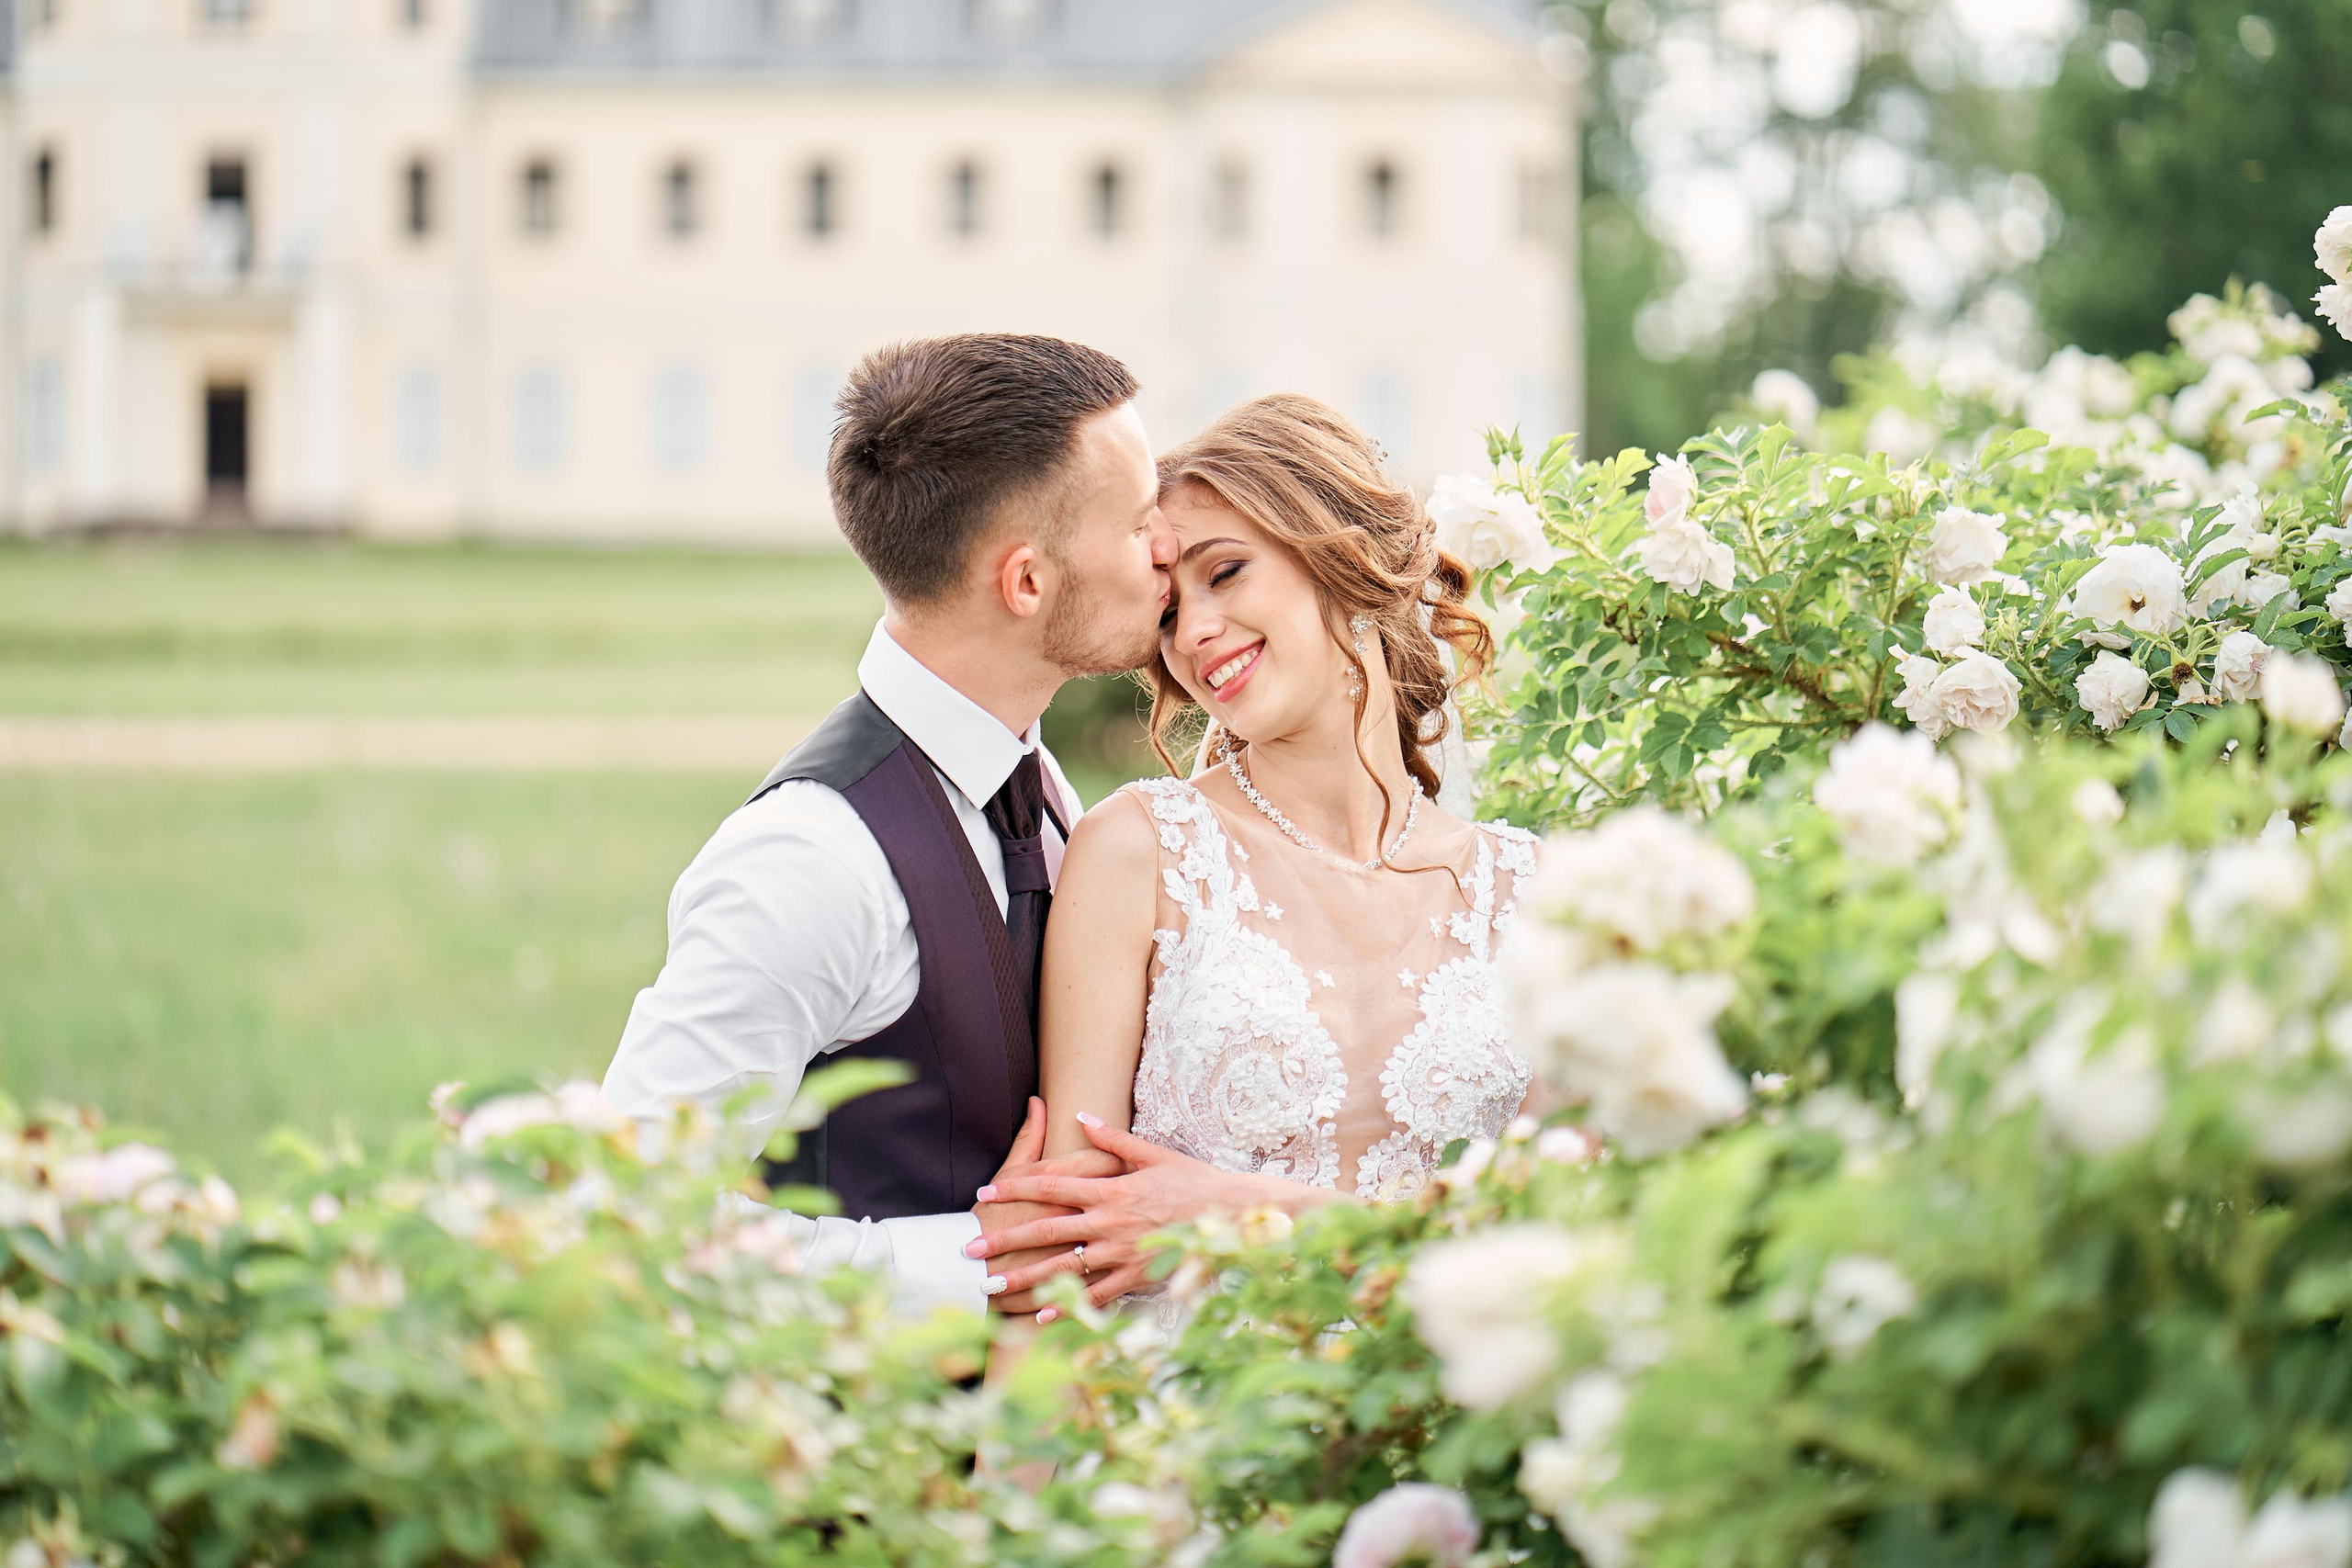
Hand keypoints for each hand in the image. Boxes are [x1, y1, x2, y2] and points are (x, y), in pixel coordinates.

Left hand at [970, 1112, 1327, 1316]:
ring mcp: (1121, 1253)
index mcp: (1110, 1189)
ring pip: (1063, 1269)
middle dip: (1004, 1241)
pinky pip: (1095, 1295)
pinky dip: (1068, 1305)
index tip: (984, 1194)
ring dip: (1023, 1279)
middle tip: (969, 1251)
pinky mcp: (1136, 1278)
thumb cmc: (1195, 1182)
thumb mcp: (1155, 1154)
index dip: (1015, 1189)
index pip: (1051, 1186)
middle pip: (1045, 1231)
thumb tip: (1082, 1117)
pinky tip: (1040, 1315)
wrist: (1233, 1217)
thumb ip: (1114, 1140)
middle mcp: (1109, 1222)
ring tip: (990, 1289)